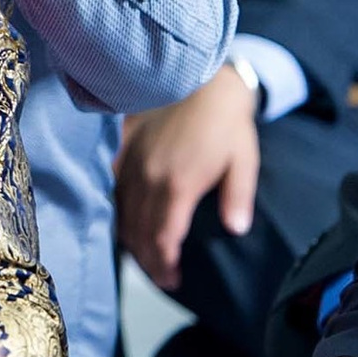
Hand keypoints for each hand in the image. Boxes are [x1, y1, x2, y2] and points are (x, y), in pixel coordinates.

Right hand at [115, 68, 261, 290]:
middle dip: (149, 261)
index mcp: (178, 186)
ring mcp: (131, 164)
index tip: (173, 280)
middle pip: (138, 233)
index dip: (164, 265)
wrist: (201, 76)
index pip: (162, 239)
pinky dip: (118, 212)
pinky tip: (127, 222)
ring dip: (132, 242)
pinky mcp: (124, 150)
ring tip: (146, 257)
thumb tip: (236, 230)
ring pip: (122, 214)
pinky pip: (113, 189)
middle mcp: (148, 178)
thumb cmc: (228, 122)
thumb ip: (238, 198)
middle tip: (162, 277)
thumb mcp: (244, 161)